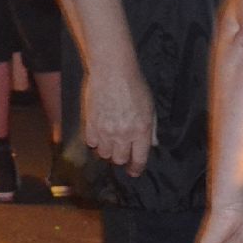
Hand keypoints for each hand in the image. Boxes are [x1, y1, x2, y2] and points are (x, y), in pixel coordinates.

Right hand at [82, 58, 156, 176]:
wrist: (112, 71)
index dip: (136, 168)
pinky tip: (98, 133)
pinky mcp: (90, 125)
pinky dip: (95, 141)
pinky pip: (91, 143)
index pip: (138, 159)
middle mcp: (123, 134)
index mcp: (141, 130)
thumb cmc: (134, 85)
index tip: (133, 171)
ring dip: (107, 150)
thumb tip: (152, 144)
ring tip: (109, 141)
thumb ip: (151, 129)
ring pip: (104, 154)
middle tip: (121, 151)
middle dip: (121, 158)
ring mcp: (105, 131)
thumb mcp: (150, 107)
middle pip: (119, 159)